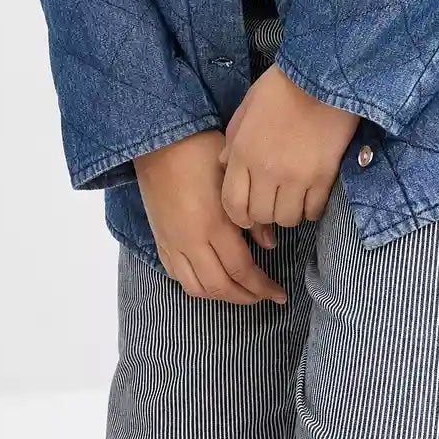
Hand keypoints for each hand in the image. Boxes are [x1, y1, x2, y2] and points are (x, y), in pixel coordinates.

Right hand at [133, 128, 287, 305]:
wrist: (158, 141)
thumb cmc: (201, 151)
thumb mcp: (233, 178)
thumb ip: (252, 215)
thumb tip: (269, 244)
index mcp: (214, 224)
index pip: (242, 270)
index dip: (263, 287)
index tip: (280, 294)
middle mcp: (191, 241)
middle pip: (220, 286)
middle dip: (246, 297)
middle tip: (265, 297)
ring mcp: (173, 243)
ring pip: (196, 288)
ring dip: (221, 296)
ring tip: (240, 293)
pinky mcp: (160, 240)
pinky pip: (177, 276)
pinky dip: (196, 285)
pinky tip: (210, 279)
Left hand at [217, 64, 359, 228]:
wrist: (324, 75)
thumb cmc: (283, 86)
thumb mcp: (248, 106)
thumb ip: (234, 138)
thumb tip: (226, 163)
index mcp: (244, 152)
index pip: (233, 203)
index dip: (238, 216)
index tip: (247, 216)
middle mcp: (267, 169)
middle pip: (260, 215)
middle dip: (264, 215)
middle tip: (271, 204)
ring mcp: (296, 176)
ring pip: (287, 218)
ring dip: (288, 213)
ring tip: (292, 200)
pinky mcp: (324, 176)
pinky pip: (314, 210)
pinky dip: (311, 209)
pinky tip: (310, 197)